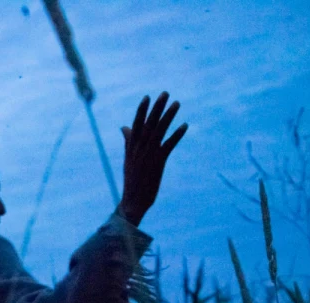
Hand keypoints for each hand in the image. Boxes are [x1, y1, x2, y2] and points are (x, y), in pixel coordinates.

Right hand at [117, 93, 186, 226]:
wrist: (133, 201)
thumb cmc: (132, 180)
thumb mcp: (128, 158)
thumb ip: (128, 141)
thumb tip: (124, 127)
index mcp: (131, 147)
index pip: (136, 125)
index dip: (142, 110)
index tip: (147, 97)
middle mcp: (139, 149)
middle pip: (149, 124)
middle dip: (157, 108)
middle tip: (165, 93)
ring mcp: (148, 155)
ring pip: (159, 131)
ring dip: (168, 116)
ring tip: (177, 104)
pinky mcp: (158, 163)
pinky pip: (168, 145)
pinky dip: (177, 135)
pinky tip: (185, 125)